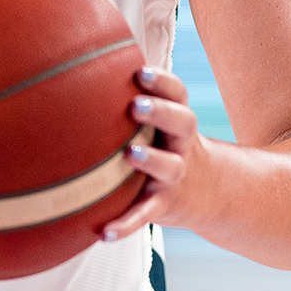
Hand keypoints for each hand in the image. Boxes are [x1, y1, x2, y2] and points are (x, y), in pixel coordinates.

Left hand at [101, 66, 217, 241]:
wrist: (211, 191)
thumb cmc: (167, 143)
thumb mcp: (161, 120)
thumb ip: (131, 96)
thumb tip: (79, 58)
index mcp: (177, 119)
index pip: (177, 93)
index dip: (162, 81)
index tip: (141, 71)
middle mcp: (180, 143)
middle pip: (182, 121)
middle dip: (161, 111)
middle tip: (136, 104)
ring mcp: (175, 175)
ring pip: (169, 165)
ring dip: (151, 159)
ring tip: (131, 154)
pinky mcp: (165, 204)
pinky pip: (145, 215)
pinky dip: (126, 224)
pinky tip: (104, 233)